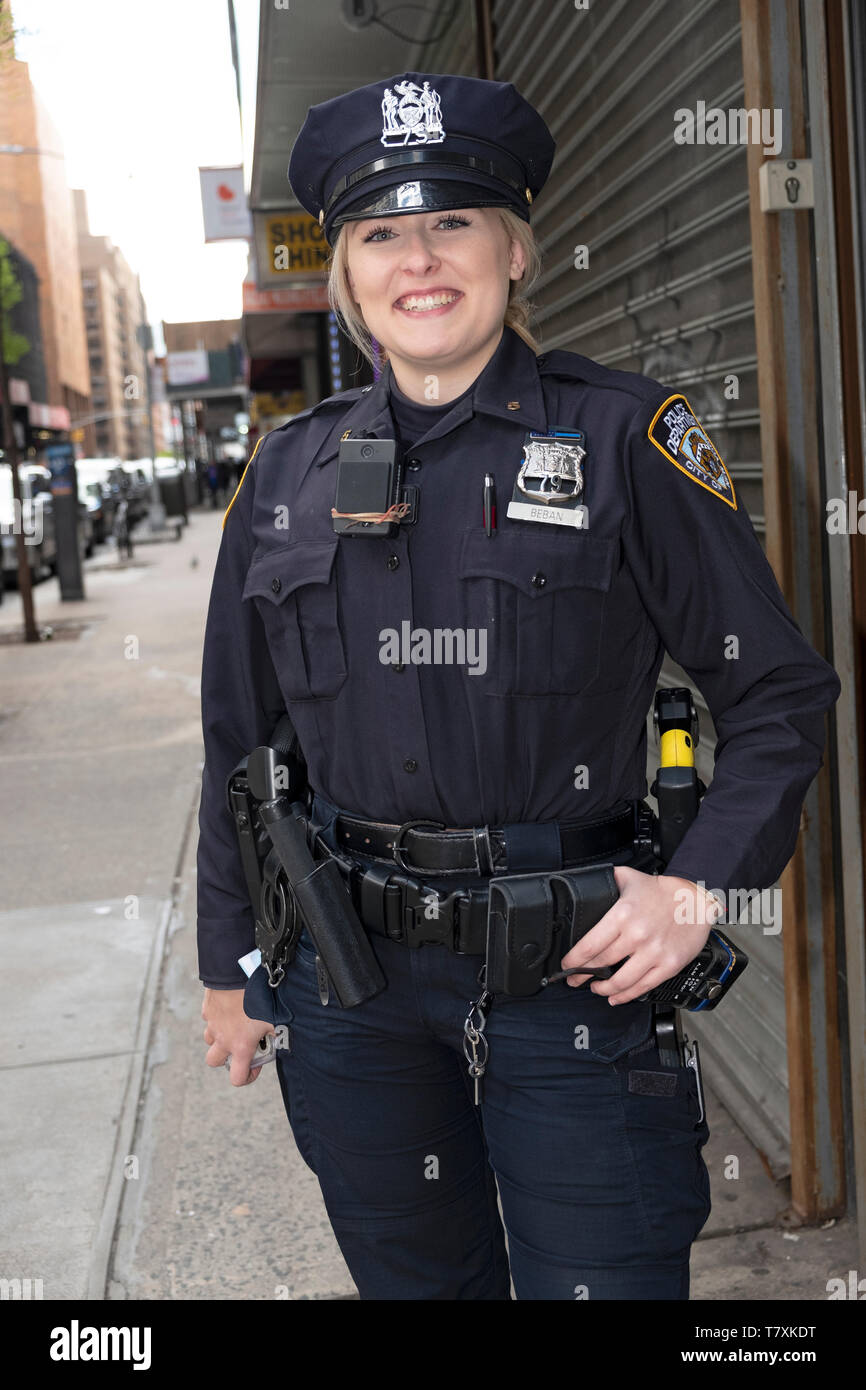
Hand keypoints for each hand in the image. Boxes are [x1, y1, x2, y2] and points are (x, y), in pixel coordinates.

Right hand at [201, 988, 274, 1086]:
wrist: (238, 972)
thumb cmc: (259, 997)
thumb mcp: (276, 1019)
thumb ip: (278, 1034)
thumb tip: (282, 1038)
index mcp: (240, 1046)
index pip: (237, 1078)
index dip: (246, 1076)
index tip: (254, 1065)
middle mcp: (223, 1038)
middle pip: (214, 1061)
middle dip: (224, 1057)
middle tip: (238, 1045)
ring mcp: (212, 1023)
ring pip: (209, 1039)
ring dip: (219, 1036)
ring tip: (234, 1024)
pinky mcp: (207, 1008)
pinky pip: (209, 1018)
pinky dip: (217, 1017)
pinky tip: (230, 1006)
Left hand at [559, 868, 722, 1005]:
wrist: (694, 898)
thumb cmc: (661, 890)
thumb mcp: (627, 877)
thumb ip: (605, 881)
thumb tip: (584, 886)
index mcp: (622, 914)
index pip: (590, 945)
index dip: (574, 960)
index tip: (566, 965)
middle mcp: (637, 935)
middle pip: (601, 964)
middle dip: (582, 975)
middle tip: (574, 978)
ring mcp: (654, 953)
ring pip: (620, 981)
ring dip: (603, 989)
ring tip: (595, 988)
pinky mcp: (668, 965)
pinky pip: (643, 987)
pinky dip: (626, 996)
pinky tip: (616, 997)